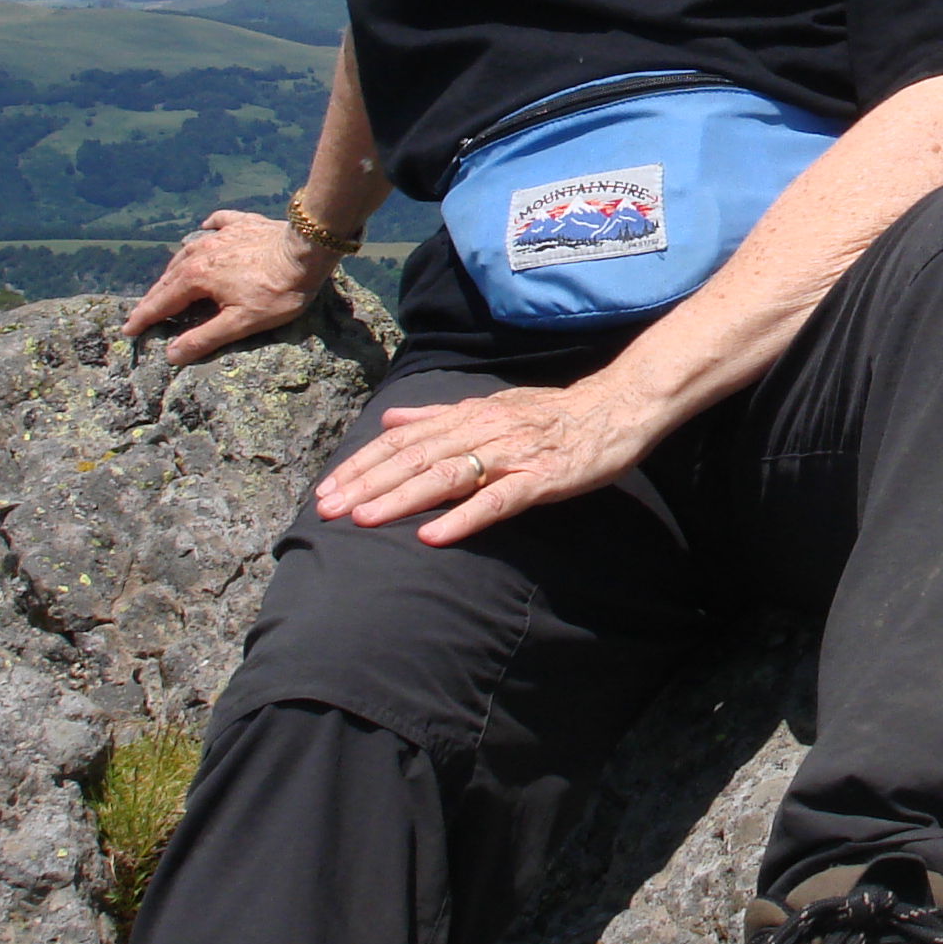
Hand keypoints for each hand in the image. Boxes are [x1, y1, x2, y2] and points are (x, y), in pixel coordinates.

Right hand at [122, 209, 333, 364]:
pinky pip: (218, 223)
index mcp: (196, 277)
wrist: (308, 250)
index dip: (143, 318)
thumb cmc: (277, 291)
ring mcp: (222, 234)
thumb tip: (171, 354)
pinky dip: (207, 228)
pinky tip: (204, 228)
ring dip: (174, 267)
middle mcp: (201, 251)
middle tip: (142, 312)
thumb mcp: (241, 323)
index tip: (127, 330)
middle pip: (169, 277)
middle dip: (154, 296)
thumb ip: (204, 338)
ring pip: (187, 250)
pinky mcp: (243, 223)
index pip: (161, 302)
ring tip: (168, 278)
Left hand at [314, 376, 664, 545]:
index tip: (325, 489)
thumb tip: (389, 420)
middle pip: (414, 458)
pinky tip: (433, 537)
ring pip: (446, 476)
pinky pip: (497, 500)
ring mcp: (511, 454)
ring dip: (401, 499)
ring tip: (363, 521)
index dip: (361, 464)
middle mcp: (482, 430)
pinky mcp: (541, 478)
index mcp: (467, 415)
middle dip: (366, 484)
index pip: (402, 440)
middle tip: (326, 510)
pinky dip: (463, 518)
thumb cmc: (552, 413)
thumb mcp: (491, 406)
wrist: (616, 407)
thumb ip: (437, 416)